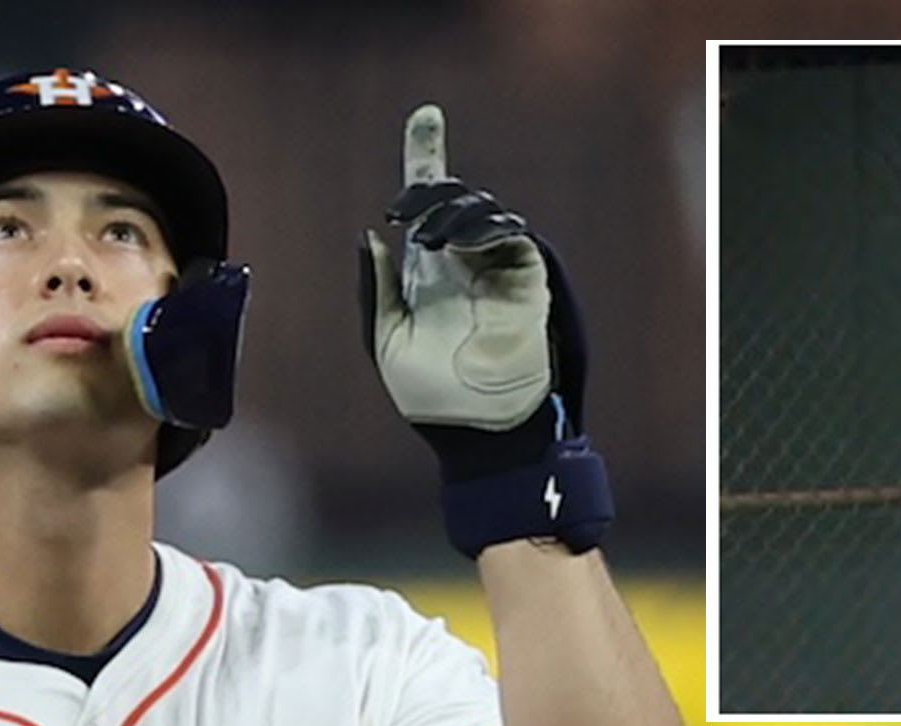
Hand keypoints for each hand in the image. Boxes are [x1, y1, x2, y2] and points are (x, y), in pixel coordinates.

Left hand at [359, 104, 553, 435]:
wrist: (478, 433)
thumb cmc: (429, 400)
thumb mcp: (385, 342)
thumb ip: (375, 290)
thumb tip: (373, 237)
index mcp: (430, 272)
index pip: (430, 204)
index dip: (427, 157)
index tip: (426, 117)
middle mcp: (465, 263)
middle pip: (454, 195)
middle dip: (427, 187)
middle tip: (406, 214)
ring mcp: (498, 270)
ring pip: (480, 209)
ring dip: (451, 211)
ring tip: (431, 240)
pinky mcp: (527, 281)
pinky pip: (510, 234)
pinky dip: (483, 228)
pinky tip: (459, 246)